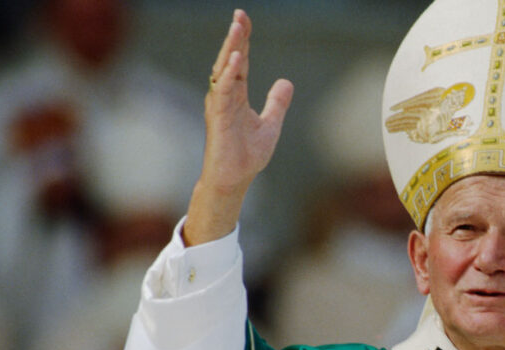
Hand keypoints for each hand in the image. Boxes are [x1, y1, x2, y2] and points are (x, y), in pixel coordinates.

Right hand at [184, 9, 293, 245]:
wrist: (236, 179)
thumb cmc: (247, 154)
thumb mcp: (270, 124)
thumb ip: (277, 103)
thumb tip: (286, 82)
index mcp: (236, 94)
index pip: (239, 61)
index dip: (243, 40)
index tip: (244, 19)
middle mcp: (225, 96)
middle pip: (230, 60)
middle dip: (235, 37)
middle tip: (240, 15)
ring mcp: (220, 105)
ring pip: (224, 71)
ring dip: (230, 49)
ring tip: (237, 28)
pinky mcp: (219, 118)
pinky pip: (223, 91)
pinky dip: (228, 75)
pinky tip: (235, 59)